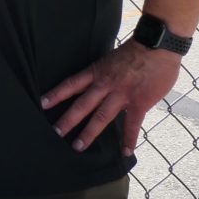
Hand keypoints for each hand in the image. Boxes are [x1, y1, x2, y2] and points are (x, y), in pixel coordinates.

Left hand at [41, 40, 182, 155]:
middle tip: (55, 133)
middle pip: (82, 104)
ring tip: (78, 146)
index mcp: (96, 72)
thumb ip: (102, 74)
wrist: (156, 47)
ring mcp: (121, 94)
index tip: (41, 104)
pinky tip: (125, 152)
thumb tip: (96, 86)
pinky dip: (129, 139)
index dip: (56, 94)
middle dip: (67, 119)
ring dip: (89, 132)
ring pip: (101, 116)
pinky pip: (133, 124)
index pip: (71, 84)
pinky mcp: (139, 103)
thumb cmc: (134, 51)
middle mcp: (105, 84)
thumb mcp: (109, 59)